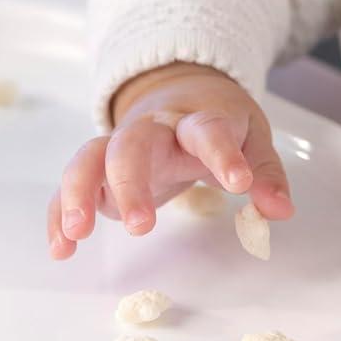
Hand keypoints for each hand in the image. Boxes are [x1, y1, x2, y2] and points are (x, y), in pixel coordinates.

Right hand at [46, 62, 291, 259]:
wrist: (179, 92)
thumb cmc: (219, 122)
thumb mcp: (253, 138)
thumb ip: (266, 174)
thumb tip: (280, 211)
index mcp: (198, 120)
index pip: (209, 131)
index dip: (224, 156)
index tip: (240, 184)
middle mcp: (153, 130)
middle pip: (131, 144)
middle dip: (130, 182)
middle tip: (141, 226)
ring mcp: (120, 147)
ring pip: (89, 158)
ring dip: (79, 192)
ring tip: (78, 233)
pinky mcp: (99, 170)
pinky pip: (71, 186)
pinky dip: (60, 214)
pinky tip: (61, 249)